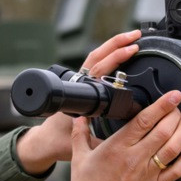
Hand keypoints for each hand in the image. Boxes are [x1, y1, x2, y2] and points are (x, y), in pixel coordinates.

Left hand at [15, 29, 142, 173]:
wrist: (44, 142)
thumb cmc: (59, 142)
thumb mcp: (82, 144)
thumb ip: (101, 144)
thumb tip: (123, 140)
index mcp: (77, 96)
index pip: (98, 70)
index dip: (115, 58)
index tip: (132, 50)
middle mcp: (77, 85)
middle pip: (97, 57)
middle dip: (117, 44)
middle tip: (136, 36)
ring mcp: (78, 83)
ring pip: (95, 58)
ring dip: (113, 46)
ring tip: (132, 37)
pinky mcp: (80, 85)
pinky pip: (95, 65)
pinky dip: (108, 55)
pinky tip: (122, 51)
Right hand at [68, 90, 180, 180]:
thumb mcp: (79, 160)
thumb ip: (79, 135)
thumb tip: (79, 116)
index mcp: (116, 148)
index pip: (143, 120)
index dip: (161, 105)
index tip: (173, 94)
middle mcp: (135, 159)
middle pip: (163, 130)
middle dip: (176, 114)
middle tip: (180, 104)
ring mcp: (148, 174)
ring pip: (173, 147)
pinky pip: (178, 170)